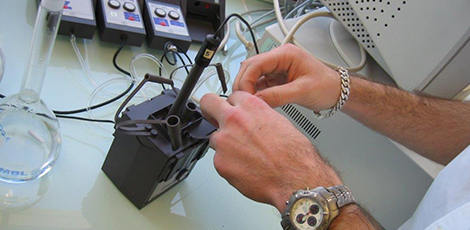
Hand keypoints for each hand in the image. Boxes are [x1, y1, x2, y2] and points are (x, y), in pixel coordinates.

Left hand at [200, 91, 341, 212]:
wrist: (294, 178)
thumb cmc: (293, 154)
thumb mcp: (279, 122)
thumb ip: (258, 116)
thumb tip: (253, 118)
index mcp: (251, 106)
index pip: (231, 96)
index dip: (233, 106)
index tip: (231, 110)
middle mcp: (234, 120)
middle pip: (208, 104)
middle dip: (210, 110)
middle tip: (213, 117)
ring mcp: (224, 141)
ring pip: (215, 138)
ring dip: (225, 145)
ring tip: (244, 156)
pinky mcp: (220, 162)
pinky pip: (219, 160)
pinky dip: (229, 164)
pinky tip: (245, 168)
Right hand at [233, 44, 340, 110]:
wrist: (337, 93)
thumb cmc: (327, 87)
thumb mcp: (302, 92)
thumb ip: (278, 96)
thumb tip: (257, 100)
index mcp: (286, 54)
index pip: (256, 63)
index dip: (246, 79)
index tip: (244, 95)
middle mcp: (279, 58)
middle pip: (250, 67)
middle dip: (243, 84)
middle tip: (241, 100)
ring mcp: (277, 68)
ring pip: (253, 76)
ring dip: (248, 89)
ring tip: (247, 103)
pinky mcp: (277, 78)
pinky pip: (260, 84)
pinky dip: (255, 93)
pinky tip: (255, 102)